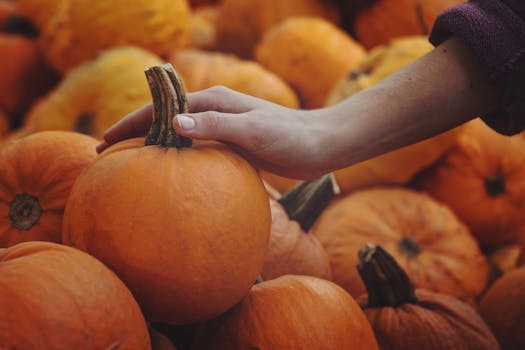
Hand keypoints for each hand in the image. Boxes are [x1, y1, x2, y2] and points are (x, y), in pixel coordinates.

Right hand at [97, 86, 332, 178]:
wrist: (320, 146)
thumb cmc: (290, 136)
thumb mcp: (253, 130)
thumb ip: (216, 125)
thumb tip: (174, 125)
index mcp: (215, 101)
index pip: (164, 110)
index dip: (133, 122)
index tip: (106, 139)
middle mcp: (216, 111)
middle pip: (166, 121)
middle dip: (136, 133)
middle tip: (108, 153)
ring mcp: (224, 128)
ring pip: (180, 137)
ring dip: (155, 147)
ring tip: (131, 165)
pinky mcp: (233, 145)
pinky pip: (198, 152)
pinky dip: (179, 160)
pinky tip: (172, 176)